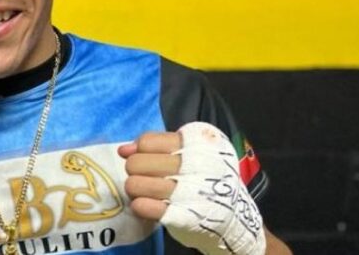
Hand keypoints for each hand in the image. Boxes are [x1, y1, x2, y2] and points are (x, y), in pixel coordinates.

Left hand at [118, 122, 266, 254]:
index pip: (148, 142)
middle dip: (134, 170)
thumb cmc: (205, 176)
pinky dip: (140, 206)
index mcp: (198, 142)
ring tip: (142, 191)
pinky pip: (149, 208)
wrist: (235, 215)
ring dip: (134, 188)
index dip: (140, 150)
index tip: (144, 156)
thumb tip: (123, 150)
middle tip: (142, 175)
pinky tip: (141, 204)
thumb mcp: (190, 151)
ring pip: (138, 184)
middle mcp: (198, 165)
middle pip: (138, 163)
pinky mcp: (186, 216)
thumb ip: (157, 145)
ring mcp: (192, 191)